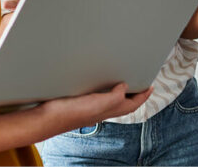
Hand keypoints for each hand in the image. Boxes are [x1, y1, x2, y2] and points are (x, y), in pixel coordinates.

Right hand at [38, 83, 152, 132]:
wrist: (47, 118)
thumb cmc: (72, 113)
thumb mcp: (99, 104)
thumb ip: (115, 97)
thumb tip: (125, 87)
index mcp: (109, 110)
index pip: (132, 104)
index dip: (143, 96)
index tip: (151, 87)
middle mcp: (101, 109)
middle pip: (123, 102)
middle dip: (133, 93)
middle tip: (139, 82)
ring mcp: (90, 106)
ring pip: (111, 98)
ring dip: (119, 90)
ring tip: (123, 79)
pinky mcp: (79, 101)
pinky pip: (98, 94)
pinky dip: (103, 87)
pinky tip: (98, 81)